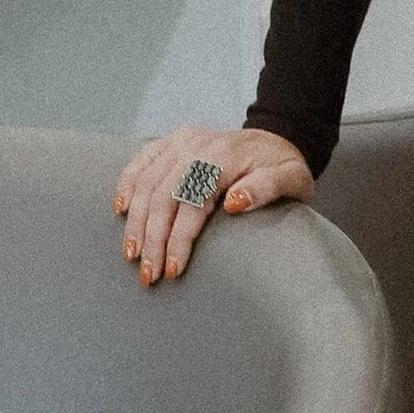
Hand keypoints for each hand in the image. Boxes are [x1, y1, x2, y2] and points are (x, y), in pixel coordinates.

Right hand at [113, 123, 314, 286]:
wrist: (275, 138)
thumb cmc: (282, 166)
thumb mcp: (292, 178)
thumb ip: (267, 188)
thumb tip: (234, 203)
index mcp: (224, 157)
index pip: (192, 202)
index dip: (179, 238)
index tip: (173, 270)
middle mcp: (197, 145)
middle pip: (163, 195)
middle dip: (151, 238)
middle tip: (148, 274)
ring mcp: (181, 142)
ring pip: (146, 182)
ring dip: (135, 221)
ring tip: (131, 255)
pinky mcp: (171, 142)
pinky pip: (140, 161)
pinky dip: (127, 185)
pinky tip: (121, 211)